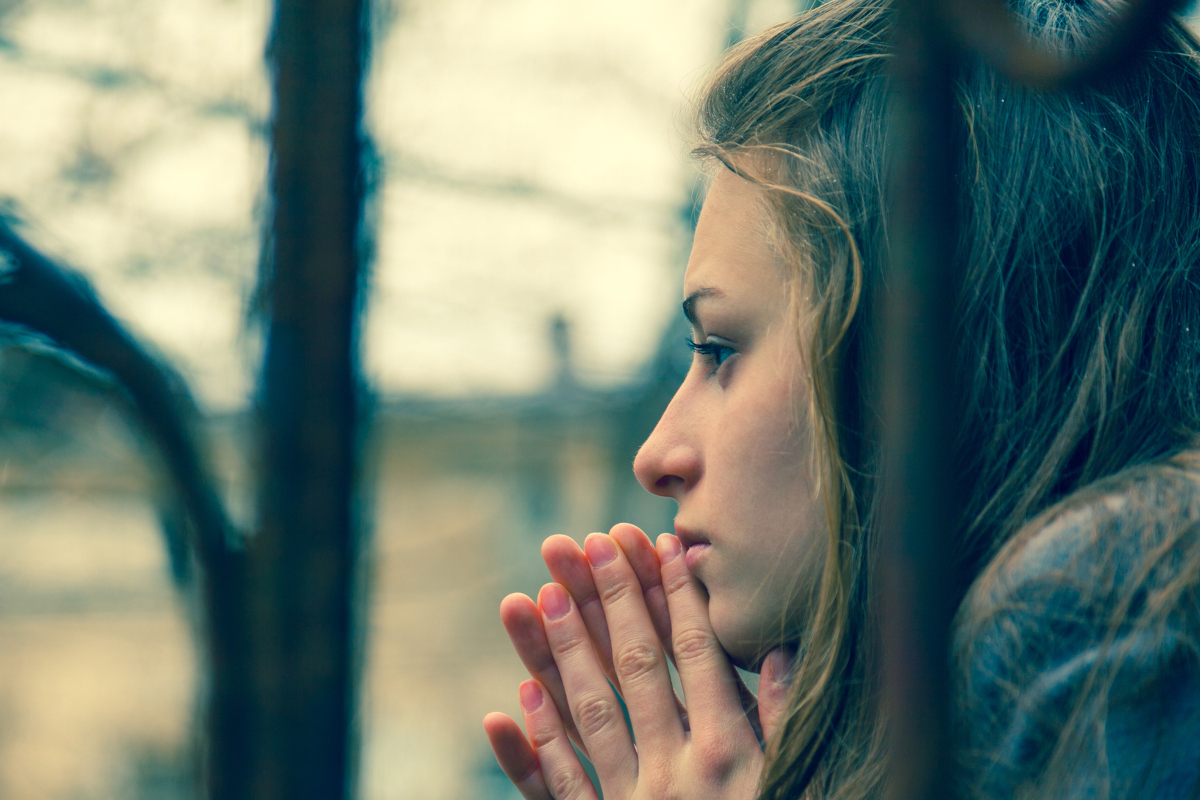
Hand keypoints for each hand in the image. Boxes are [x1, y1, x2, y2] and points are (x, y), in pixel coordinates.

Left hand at [483, 526, 793, 798]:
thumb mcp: (798, 782)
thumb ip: (790, 722)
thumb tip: (782, 650)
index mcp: (730, 751)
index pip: (697, 652)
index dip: (675, 594)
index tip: (653, 540)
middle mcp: (676, 771)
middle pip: (634, 667)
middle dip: (606, 600)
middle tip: (578, 542)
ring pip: (587, 713)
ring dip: (558, 653)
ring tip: (536, 595)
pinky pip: (559, 791)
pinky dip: (531, 749)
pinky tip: (509, 704)